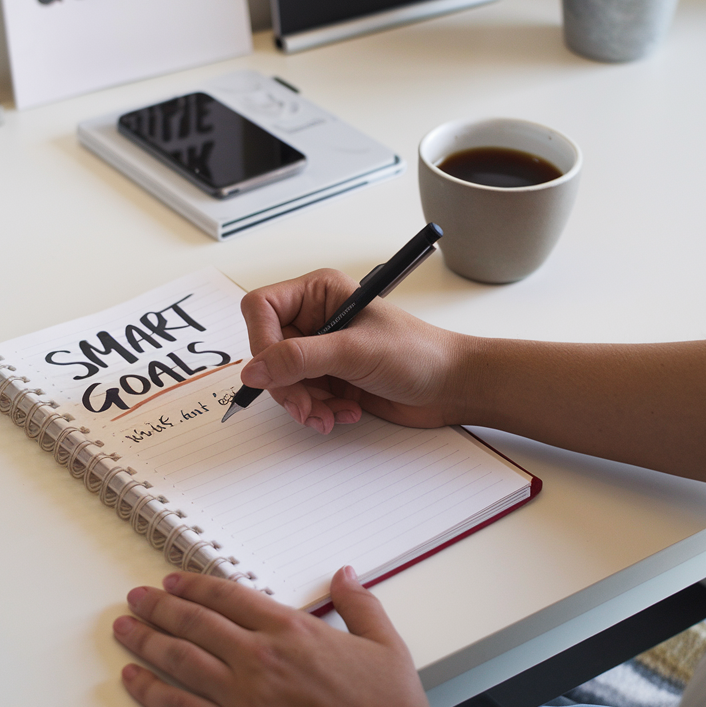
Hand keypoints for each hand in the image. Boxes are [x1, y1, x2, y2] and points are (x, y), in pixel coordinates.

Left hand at [113, 569, 524, 706]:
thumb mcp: (383, 643)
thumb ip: (359, 603)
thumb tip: (345, 575)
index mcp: (291, 629)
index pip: (227, 596)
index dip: (194, 586)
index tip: (174, 582)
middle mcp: (260, 656)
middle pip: (194, 621)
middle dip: (159, 606)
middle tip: (137, 598)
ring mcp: (245, 697)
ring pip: (180, 658)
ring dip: (146, 639)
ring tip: (125, 628)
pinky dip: (151, 691)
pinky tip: (133, 679)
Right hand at [239, 269, 473, 433]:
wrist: (452, 386)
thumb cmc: (417, 353)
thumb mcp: (354, 351)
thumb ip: (299, 359)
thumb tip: (253, 370)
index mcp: (318, 293)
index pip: (262, 309)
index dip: (261, 342)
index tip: (272, 372)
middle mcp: (315, 318)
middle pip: (267, 351)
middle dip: (286, 384)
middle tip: (306, 405)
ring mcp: (320, 350)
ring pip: (281, 380)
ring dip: (303, 404)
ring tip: (331, 414)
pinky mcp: (328, 377)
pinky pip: (301, 398)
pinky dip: (317, 411)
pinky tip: (344, 413)